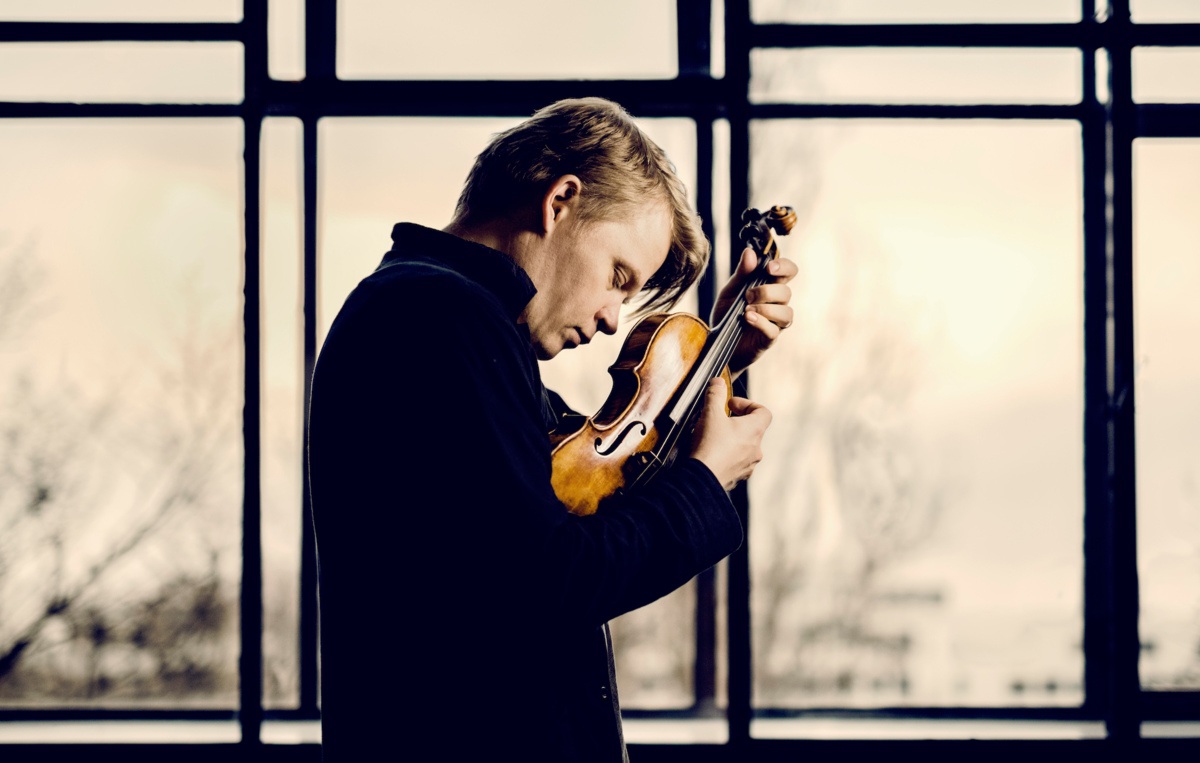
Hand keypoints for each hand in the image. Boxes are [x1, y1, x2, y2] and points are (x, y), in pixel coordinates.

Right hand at [689, 378, 771, 490]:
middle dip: (737, 422)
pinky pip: (736, 463)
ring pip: (745, 448)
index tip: (731, 405)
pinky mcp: (737, 478)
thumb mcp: (710, 413)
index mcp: (754, 430)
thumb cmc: (709, 446)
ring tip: (713, 438)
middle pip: (753, 430)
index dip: (748, 404)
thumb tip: (718, 383)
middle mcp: (756, 449)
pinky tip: (711, 455)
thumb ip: (715, 395)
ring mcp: (748, 466)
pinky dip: (727, 457)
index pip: (764, 412)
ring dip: (733, 441)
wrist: (701, 479)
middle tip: (719, 420)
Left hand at [711, 248, 797, 378]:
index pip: (789, 271)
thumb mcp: (730, 291)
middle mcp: (776, 304)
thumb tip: (750, 252)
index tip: (770, 268)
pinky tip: (747, 318)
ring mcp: (775, 322)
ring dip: (766, 308)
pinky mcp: (769, 338)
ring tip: (746, 310)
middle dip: (766, 291)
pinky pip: (774, 330)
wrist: (717, 342)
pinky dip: (761, 322)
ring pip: (786, 312)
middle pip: (786, 292)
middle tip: (747, 295)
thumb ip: (741, 274)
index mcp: (769, 287)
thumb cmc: (727, 314)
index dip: (785, 267)